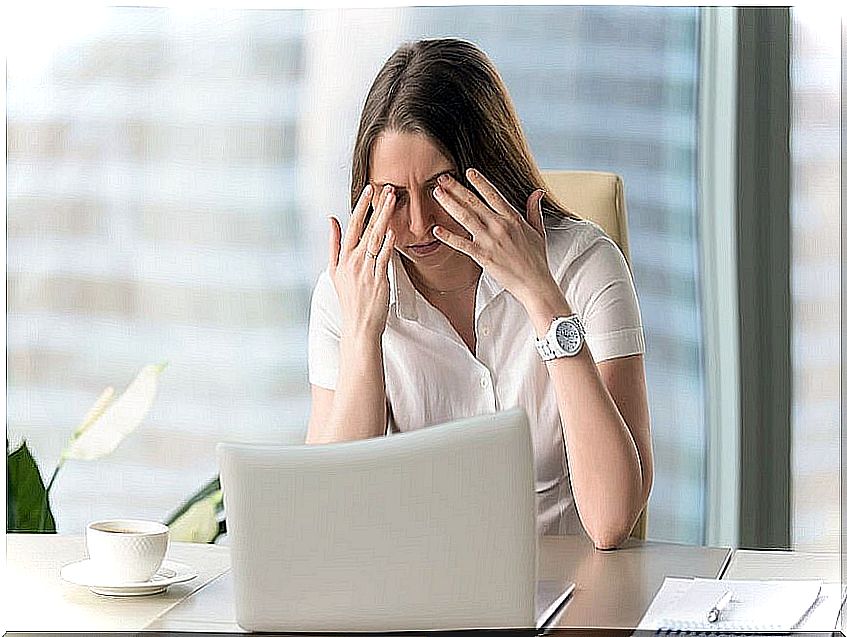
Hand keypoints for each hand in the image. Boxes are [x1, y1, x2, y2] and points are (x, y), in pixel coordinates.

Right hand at [328, 184, 396, 337]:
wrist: (359, 325)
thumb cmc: (350, 298)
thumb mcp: (334, 271)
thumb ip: (334, 244)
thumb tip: (332, 219)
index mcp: (342, 258)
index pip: (352, 226)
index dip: (361, 206)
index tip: (369, 189)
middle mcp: (353, 262)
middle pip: (365, 228)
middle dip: (376, 207)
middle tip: (387, 188)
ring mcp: (365, 271)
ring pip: (376, 239)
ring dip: (385, 218)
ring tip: (394, 201)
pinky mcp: (378, 281)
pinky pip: (383, 259)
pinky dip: (388, 244)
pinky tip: (393, 231)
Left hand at [431, 169, 562, 308]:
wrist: (535, 283)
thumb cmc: (536, 259)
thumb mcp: (538, 231)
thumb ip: (534, 210)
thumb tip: (538, 192)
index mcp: (513, 218)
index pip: (493, 195)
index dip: (480, 182)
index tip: (468, 172)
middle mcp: (500, 226)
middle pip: (474, 202)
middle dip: (456, 189)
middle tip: (442, 178)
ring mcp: (490, 240)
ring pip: (465, 217)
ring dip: (449, 204)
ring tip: (437, 194)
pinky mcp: (483, 256)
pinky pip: (462, 244)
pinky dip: (449, 237)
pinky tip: (437, 230)